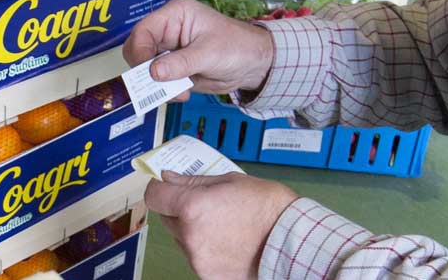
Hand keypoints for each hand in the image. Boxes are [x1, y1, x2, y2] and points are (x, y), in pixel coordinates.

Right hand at [123, 0, 275, 100]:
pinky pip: (157, 82)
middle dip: (145, 71)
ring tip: (178, 93)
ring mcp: (169, 50)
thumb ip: (181, 62)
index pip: (143, 31)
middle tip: (160, 86)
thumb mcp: (210, 53)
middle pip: (138, 50)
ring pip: (144, 69)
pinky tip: (182, 94)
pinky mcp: (173, 68)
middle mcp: (167, 31)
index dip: (140, 52)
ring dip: (155, 85)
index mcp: (174, 16)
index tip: (148, 73)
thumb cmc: (238, 46)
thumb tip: (154, 72)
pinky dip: (164, 91)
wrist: (254, 65)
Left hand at [146, 171, 299, 279]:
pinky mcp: (208, 275)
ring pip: (182, 239)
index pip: (154, 196)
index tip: (167, 186)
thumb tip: (169, 178)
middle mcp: (190, 236)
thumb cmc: (270, 209)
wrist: (293, 242)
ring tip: (224, 226)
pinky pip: (197, 257)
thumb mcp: (232, 181)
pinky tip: (229, 243)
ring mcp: (198, 259)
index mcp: (193, 207)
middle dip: (179, 209)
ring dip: (194, 231)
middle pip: (167, 218)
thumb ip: (194, 182)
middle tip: (206, 205)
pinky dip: (206, 250)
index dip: (159, 188)